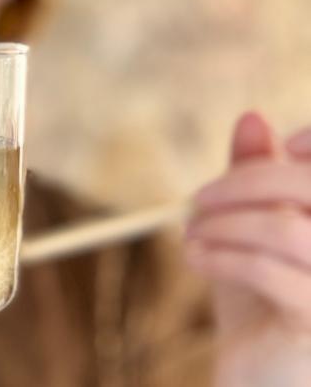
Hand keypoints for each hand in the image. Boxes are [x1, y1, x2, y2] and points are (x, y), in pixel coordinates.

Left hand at [186, 112, 310, 385]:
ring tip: (191, 234)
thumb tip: (252, 118)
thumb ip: (258, 177)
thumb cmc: (263, 305)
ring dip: (224, 223)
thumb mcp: (253, 233)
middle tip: (200, 198)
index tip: (283, 147)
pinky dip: (221, 256)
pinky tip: (196, 258)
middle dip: (249, 182)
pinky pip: (268, 272)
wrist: (261, 380)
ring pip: (287, 228)